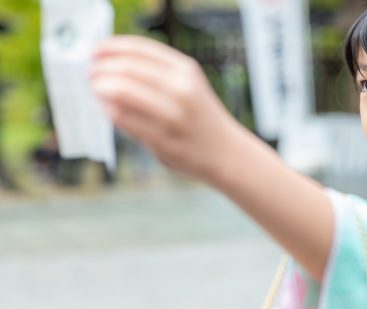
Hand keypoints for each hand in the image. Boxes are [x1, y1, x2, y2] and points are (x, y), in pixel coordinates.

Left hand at [91, 35, 242, 184]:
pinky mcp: (164, 140)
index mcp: (186, 70)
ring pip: (122, 91)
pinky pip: (124, 120)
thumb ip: (158, 74)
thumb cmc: (200, 117)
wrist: (227, 153)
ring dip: (101, 88)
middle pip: (127, 68)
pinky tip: (106, 109)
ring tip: (95, 90)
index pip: (140, 49)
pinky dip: (109, 111)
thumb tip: (110, 64)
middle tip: (90, 74)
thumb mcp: (188, 85)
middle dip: (101, 69)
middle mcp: (182, 89)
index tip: (95, 52)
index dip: (111, 47)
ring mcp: (173, 115)